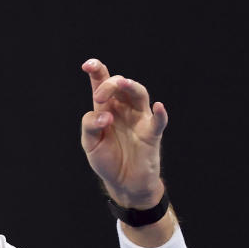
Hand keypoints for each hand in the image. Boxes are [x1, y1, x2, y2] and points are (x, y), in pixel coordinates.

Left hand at [81, 58, 167, 207]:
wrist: (123, 182)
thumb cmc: (106, 159)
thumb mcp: (90, 143)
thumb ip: (91, 125)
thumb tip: (106, 116)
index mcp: (105, 108)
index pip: (102, 84)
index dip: (97, 71)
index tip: (88, 65)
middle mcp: (123, 109)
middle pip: (120, 86)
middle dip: (110, 84)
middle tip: (99, 96)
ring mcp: (139, 119)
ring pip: (139, 95)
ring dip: (131, 87)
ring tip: (121, 83)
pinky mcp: (151, 134)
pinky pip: (158, 121)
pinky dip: (160, 113)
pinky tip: (158, 106)